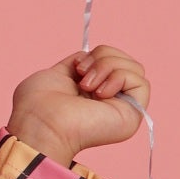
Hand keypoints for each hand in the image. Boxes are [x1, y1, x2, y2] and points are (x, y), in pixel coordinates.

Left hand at [8, 44, 149, 168]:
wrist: (40, 123)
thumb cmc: (38, 104)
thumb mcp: (59, 73)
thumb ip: (81, 63)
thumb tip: (90, 56)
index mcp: (94, 91)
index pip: (113, 59)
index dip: (98, 55)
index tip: (77, 67)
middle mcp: (111, 100)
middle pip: (126, 60)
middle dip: (103, 57)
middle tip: (82, 75)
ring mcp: (123, 108)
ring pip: (135, 68)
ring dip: (107, 66)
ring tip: (87, 86)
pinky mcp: (132, 114)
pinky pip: (141, 81)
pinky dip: (119, 77)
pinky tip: (100, 93)